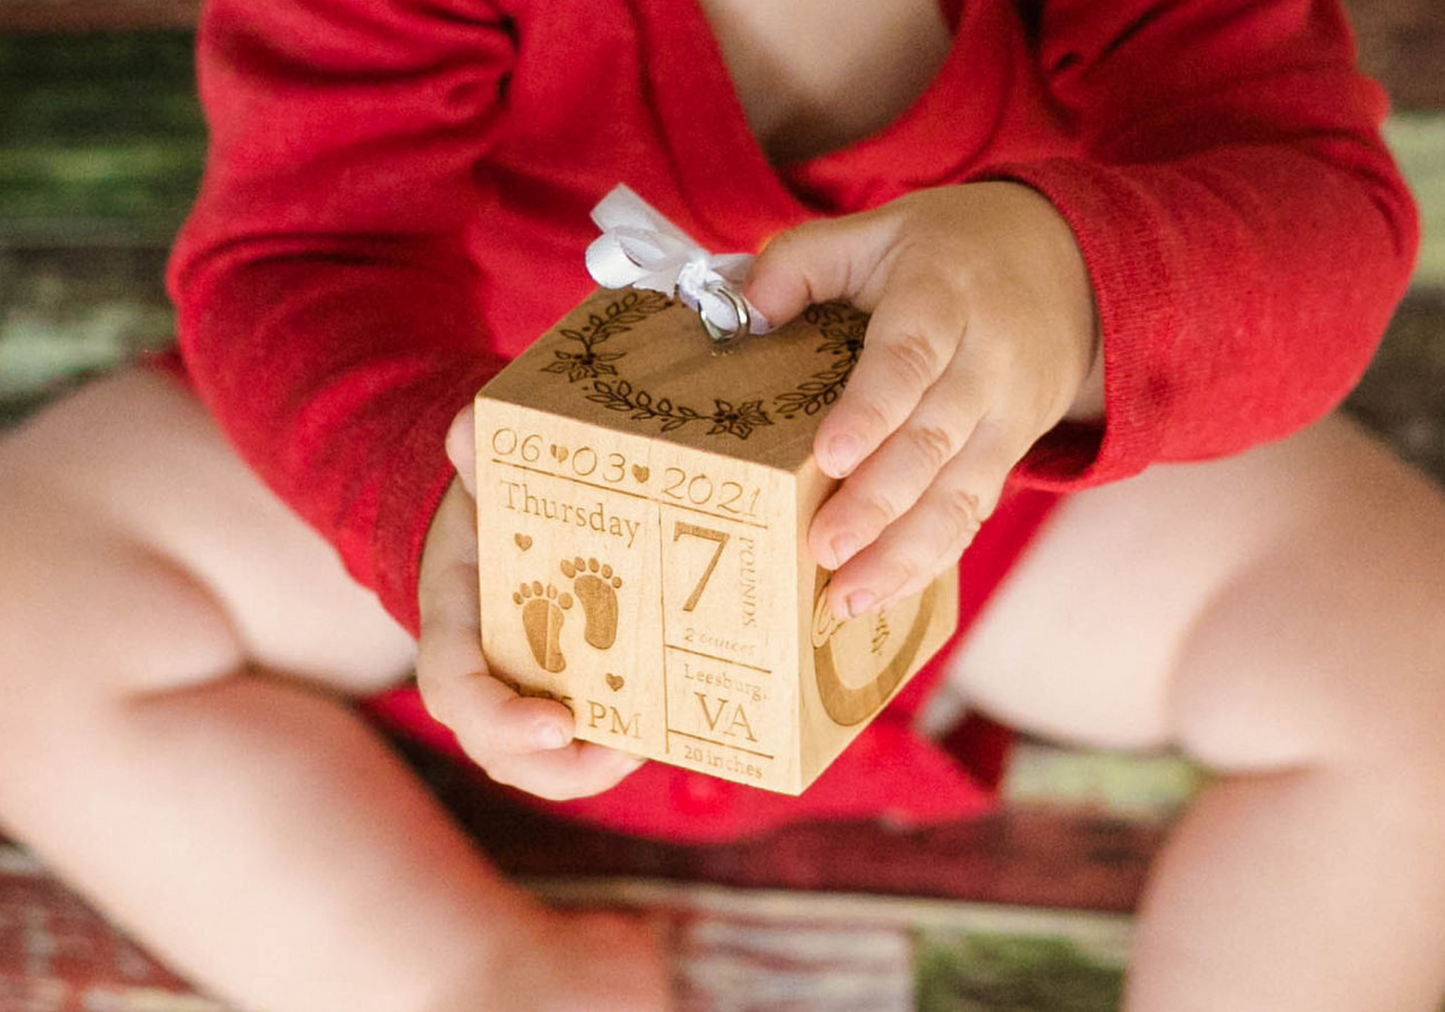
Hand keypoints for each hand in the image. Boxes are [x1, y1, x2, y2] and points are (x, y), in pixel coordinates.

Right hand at [414, 405, 643, 799]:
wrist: (495, 518)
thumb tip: (470, 428)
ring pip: (538, 760)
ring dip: (591, 768)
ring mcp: (515, 693)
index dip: (497, 717)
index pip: (453, 685)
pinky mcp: (558, 698)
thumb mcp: (482, 471)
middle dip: (557, 768)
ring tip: (650, 749)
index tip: (554, 725)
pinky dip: (611, 748)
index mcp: (452, 620)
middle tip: (622, 754)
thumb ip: (475, 450)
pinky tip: (664, 733)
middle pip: (498, 747)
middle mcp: (479, 672)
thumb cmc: (490, 500)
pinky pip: (575, 743)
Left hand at [744, 182, 1102, 618]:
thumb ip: (802, 263)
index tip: (832, 456)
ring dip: (905, 553)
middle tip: (824, 549)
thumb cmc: (952, 252)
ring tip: (849, 598)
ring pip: (961, 492)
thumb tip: (741, 313)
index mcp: (942, 297)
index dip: (872, 410)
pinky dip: (933, 557)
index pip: (908, 359)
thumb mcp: (879, 231)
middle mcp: (984, 362)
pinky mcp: (1013, 451)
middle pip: (934, 440)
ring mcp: (1006, 414)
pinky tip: (888, 593)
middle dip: (880, 503)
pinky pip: (975, 511)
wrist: (1068, 264)